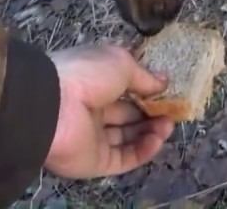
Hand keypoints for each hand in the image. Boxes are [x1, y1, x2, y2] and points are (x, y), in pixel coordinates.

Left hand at [44, 44, 175, 178]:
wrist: (54, 106)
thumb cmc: (87, 74)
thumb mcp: (120, 63)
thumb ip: (144, 76)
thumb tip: (163, 81)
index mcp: (93, 82)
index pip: (123, 89)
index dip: (146, 91)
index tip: (166, 91)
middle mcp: (92, 110)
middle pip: (127, 115)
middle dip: (151, 113)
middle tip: (171, 111)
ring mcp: (93, 138)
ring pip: (128, 137)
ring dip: (151, 131)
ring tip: (168, 125)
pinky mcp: (96, 162)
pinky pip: (124, 157)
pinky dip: (144, 150)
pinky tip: (158, 139)